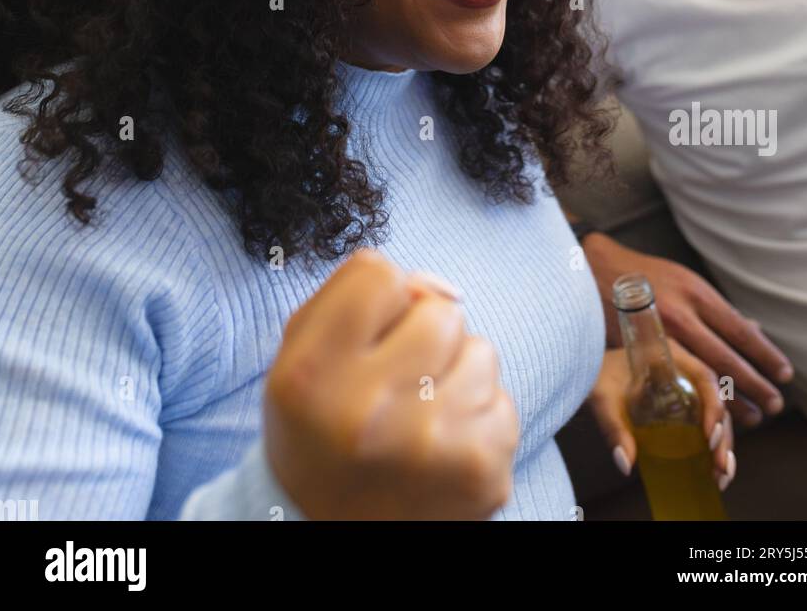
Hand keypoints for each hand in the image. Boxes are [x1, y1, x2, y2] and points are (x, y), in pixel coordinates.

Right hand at [263, 249, 518, 519]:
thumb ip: (352, 292)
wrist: (331, 533)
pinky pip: (503, 401)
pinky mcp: (481, 471)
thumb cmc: (319, 429)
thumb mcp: (303, 354)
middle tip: (396, 384)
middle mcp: (370, 411)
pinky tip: (442, 448)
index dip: (378, 302)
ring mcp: (432, 445)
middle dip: (424, 336)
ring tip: (419, 417)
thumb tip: (435, 286)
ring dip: (456, 375)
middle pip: (440, 311)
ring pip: (481, 351)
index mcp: (314, 374)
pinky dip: (478, 417)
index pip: (379, 275)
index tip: (366, 342)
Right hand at [584, 234, 793, 427]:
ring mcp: (657, 334)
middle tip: (774, 405)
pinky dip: (697, 398)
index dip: (765, 354)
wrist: (594, 270)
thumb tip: (754, 328)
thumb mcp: (685, 282)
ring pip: (701, 374)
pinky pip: (673, 381)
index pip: (740, 329)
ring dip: (730, 399)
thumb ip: (715, 309)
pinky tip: (711, 410)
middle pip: (725, 357)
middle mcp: (679, 313)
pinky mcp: (637, 351)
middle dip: (754, 384)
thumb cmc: (646, 277)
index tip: (785, 374)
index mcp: (695, 293)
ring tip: (752, 416)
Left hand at [588, 343, 735, 489]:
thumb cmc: (593, 375)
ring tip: (722, 476)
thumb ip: (613, 427)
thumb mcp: (602, 398)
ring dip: (723, 446)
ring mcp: (684, 388)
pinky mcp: (679, 405)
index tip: (709, 436)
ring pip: (714, 416)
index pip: (705, 377)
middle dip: (723, 436)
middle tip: (721, 467)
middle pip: (715, 401)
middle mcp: (683, 370)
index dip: (714, 406)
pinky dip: (712, 448)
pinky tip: (714, 472)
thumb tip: (626, 464)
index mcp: (670, 356)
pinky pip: (703, 424)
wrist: (582, 365)